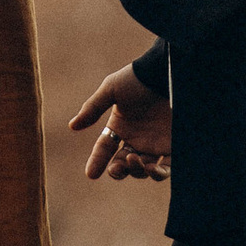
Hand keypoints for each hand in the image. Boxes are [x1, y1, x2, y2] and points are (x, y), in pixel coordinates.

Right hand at [70, 63, 172, 182]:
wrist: (166, 71)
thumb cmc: (138, 79)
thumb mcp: (111, 89)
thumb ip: (93, 108)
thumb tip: (73, 126)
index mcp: (119, 126)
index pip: (104, 149)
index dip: (97, 162)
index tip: (91, 174)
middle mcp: (136, 137)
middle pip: (123, 164)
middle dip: (119, 170)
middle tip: (118, 166)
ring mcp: (154, 143)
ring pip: (143, 169)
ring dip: (137, 170)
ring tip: (135, 159)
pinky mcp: (172, 145)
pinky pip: (166, 168)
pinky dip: (159, 173)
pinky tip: (152, 167)